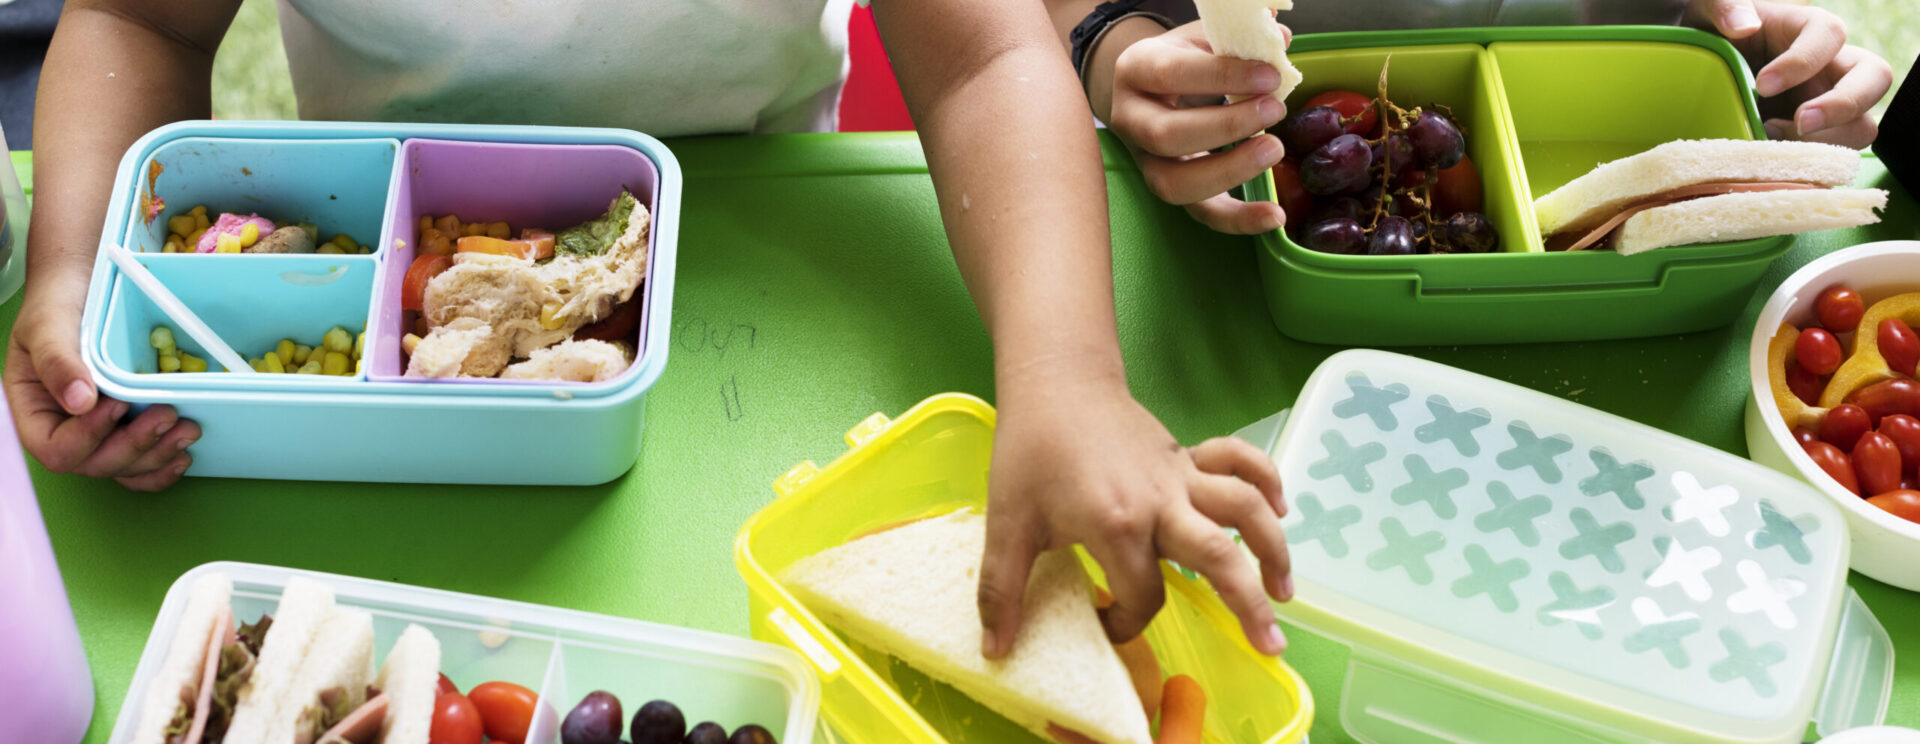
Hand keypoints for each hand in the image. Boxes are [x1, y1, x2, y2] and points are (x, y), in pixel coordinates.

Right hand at [5, 295, 197, 490]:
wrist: (84, 285)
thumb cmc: (59, 302)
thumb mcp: (48, 323)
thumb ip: (57, 360)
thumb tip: (80, 402)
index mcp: (36, 409)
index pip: (53, 448)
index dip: (88, 437)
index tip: (118, 404)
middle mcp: (64, 427)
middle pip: (94, 463)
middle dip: (134, 447)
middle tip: (168, 416)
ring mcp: (97, 431)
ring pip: (122, 467)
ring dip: (157, 457)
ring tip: (188, 430)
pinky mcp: (125, 427)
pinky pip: (139, 463)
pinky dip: (162, 465)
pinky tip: (183, 453)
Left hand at [977, 380, 1292, 657]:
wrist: (1056, 383)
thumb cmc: (1030, 450)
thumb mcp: (1007, 523)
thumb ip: (1002, 590)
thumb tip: (995, 651)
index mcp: (1117, 524)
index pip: (1143, 595)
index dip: (1128, 622)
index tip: (1108, 625)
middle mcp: (1160, 501)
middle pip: (1220, 556)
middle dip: (1248, 605)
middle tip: (1271, 647)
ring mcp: (1180, 476)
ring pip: (1244, 508)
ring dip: (1273, 549)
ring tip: (1284, 594)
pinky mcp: (1188, 456)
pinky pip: (1240, 463)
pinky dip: (1266, 481)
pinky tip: (1281, 510)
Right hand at [1108, 21, 1292, 233]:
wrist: (1154, 87)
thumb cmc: (1184, 59)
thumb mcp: (1202, 38)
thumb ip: (1237, 38)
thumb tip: (1280, 38)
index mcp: (1135, 70)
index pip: (1171, 74)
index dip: (1222, 77)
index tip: (1270, 76)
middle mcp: (1130, 120)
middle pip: (1166, 136)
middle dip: (1227, 126)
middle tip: (1275, 109)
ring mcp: (1145, 160)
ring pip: (1174, 184)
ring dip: (1229, 170)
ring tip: (1274, 149)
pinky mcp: (1169, 188)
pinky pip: (1199, 213)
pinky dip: (1238, 220)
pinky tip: (1274, 216)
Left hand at [1689, 0, 1892, 146]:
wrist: (1705, 72)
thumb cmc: (1716, 35)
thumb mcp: (1710, 12)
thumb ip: (1724, 9)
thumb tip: (1743, 25)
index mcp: (1809, 30)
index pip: (1829, 34)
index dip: (1803, 61)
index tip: (1762, 85)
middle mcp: (1831, 67)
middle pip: (1874, 78)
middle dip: (1843, 104)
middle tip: (1798, 123)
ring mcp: (1829, 104)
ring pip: (1863, 124)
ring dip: (1827, 141)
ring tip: (1774, 142)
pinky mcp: (1817, 137)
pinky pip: (1833, 154)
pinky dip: (1810, 163)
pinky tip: (1772, 160)